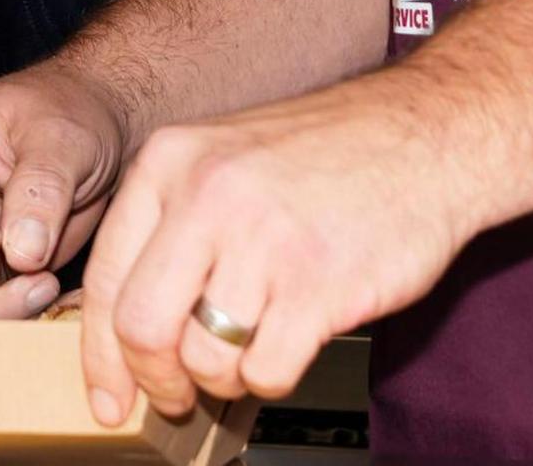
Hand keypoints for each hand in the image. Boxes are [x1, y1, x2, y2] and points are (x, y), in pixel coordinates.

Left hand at [78, 69, 476, 424]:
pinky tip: (291, 345)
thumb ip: (175, 227)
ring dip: (226, 377)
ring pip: (205, 358)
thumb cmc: (334, 153)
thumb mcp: (229, 158)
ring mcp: (264, 240)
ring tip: (253, 350)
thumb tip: (131, 327)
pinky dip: (273, 377)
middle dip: (155, 380)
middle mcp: (208, 196)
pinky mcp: (319, 285)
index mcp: (172, 161)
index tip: (107, 399)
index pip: (106, 277)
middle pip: (142, 327)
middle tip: (176, 396)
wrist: (432, 134)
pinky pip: (266, 371)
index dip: (100, 355)